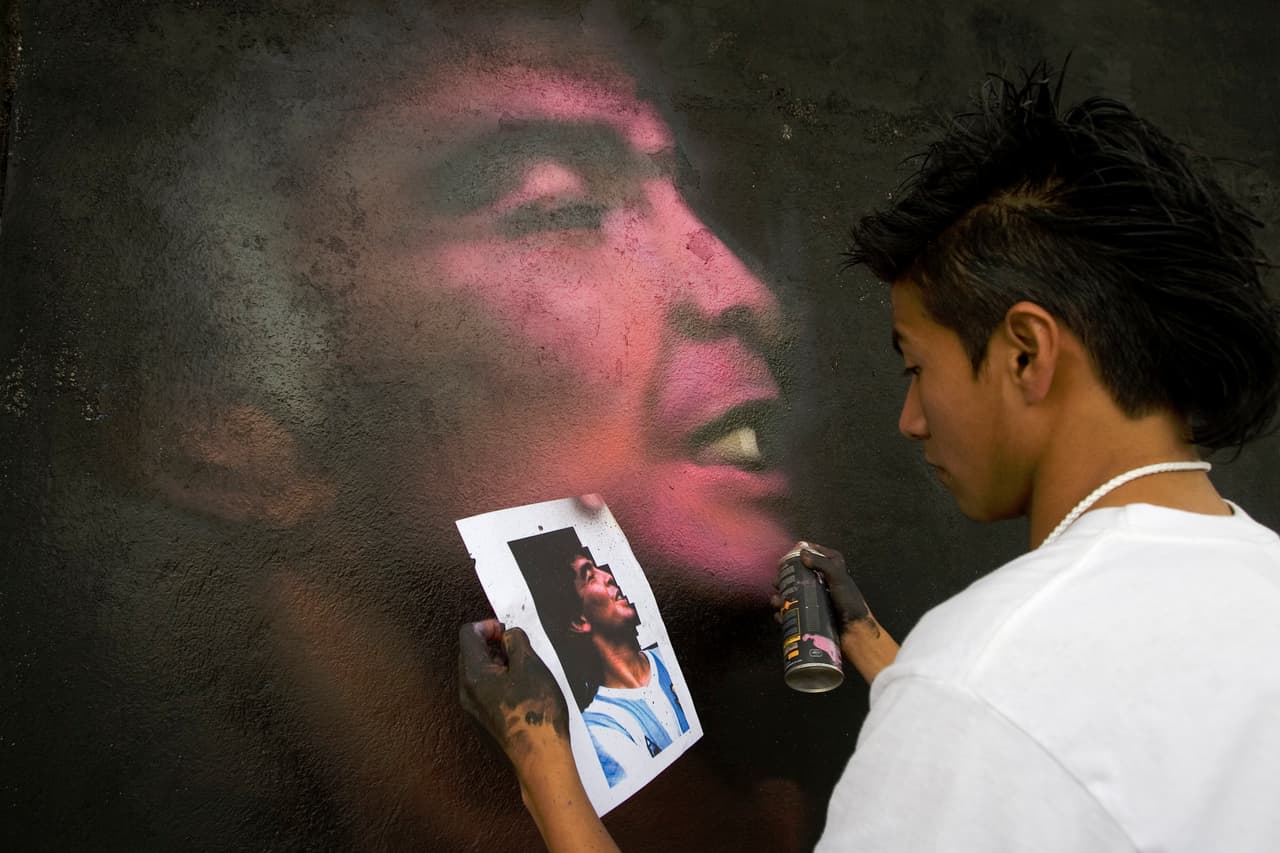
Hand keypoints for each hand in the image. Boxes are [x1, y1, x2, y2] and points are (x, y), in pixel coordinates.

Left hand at [459, 620, 569, 768]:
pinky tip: (521, 692)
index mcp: (473, 675)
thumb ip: (516, 641)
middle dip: (493, 645)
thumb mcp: (530, 665)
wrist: (539, 758)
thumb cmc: (536, 711)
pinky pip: (484, 694)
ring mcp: (473, 711)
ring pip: (478, 675)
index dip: (489, 625)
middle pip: (470, 654)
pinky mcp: (483, 724)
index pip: (468, 634)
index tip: (508, 631)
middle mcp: (466, 692)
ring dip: (498, 665)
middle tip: (518, 649)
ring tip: (524, 670)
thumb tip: (508, 635)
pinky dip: (499, 683)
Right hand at [771, 541, 898, 684]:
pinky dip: (784, 613)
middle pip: (800, 575)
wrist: (855, 635)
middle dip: (786, 577)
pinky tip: (780, 614)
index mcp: (834, 572)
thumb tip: (802, 553)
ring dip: (781, 597)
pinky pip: (794, 612)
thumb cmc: (851, 605)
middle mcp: (824, 584)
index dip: (805, 552)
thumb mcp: (839, 579)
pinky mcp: (811, 616)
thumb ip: (822, 563)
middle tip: (778, 581)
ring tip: (777, 601)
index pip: (818, 554)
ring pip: (793, 594)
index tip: (791, 554)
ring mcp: (816, 601)